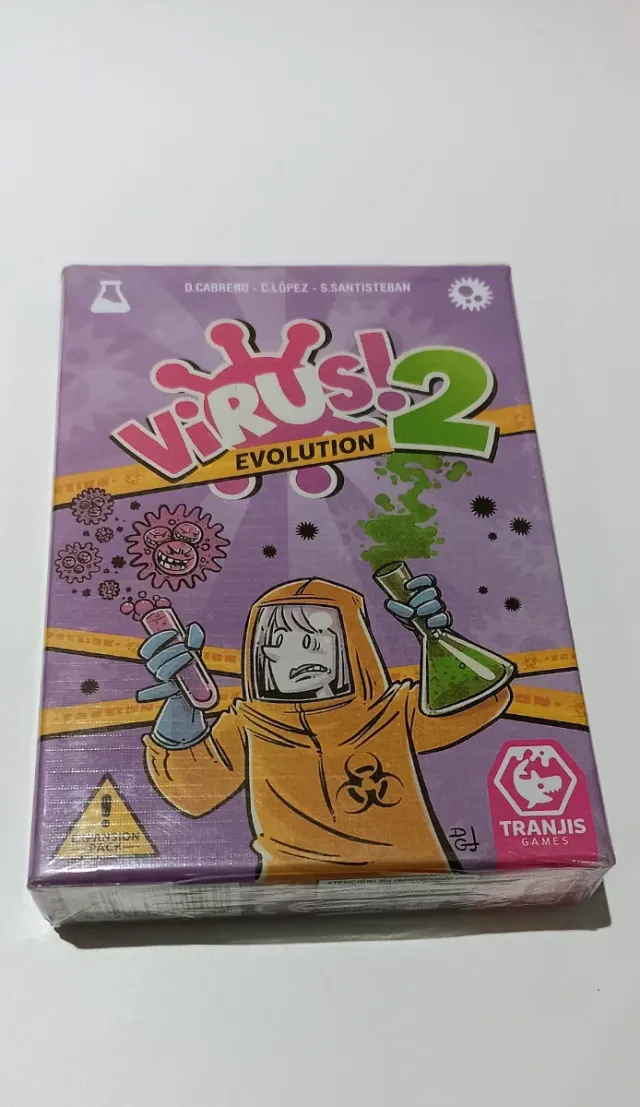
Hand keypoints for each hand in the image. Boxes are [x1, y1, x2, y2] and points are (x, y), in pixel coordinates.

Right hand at [137, 623, 209, 747]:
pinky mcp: (169, 692)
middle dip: (171, 651)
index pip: (148, 648)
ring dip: (175, 663)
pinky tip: (142, 695)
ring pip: (161, 673)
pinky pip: (158, 692)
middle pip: (154, 661)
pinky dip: (150, 693)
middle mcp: (156, 668)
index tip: (174, 632)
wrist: (194, 686)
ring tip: (190, 656)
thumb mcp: (193, 648)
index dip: (158, 639)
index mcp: (157, 656)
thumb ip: (194, 638)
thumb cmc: (190, 662)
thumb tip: (193, 626)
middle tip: (187, 646)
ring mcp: (162, 681)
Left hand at [385, 574, 451, 629]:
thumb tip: (388, 602)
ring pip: (438, 603)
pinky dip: (436, 619)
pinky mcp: (444, 623)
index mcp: (426, 592)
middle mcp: (435, 599)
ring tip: (416, 614)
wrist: (423, 637)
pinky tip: (427, 623)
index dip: (419, 581)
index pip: (429, 580)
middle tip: (410, 605)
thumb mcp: (402, 612)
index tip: (406, 587)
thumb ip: (397, 607)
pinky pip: (445, 617)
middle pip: (433, 591)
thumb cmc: (412, 621)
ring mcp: (441, 610)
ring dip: (426, 608)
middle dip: (419, 597)